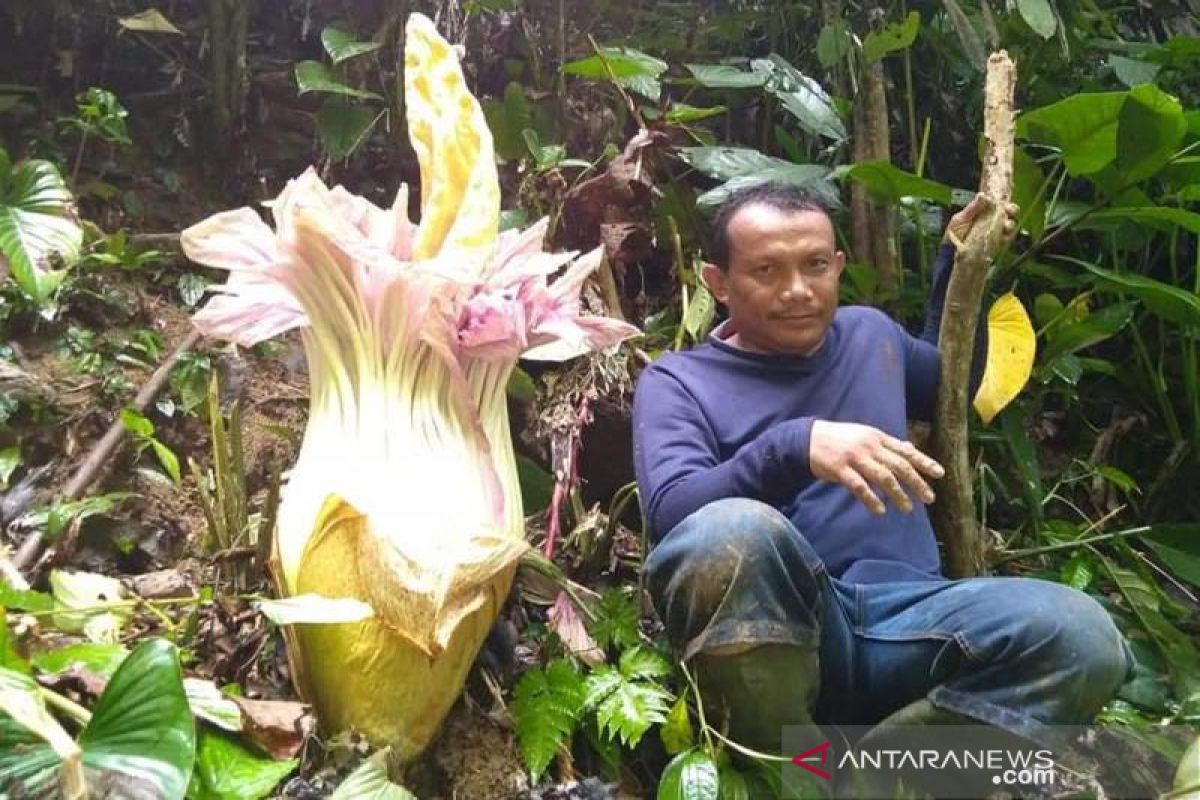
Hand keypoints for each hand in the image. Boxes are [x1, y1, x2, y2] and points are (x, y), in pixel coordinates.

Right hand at [809, 421, 944, 514]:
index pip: (906, 451)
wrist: (808, 439)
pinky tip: (880, 510)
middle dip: (916, 483)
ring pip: (883, 477)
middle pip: (899, 466)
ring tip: (907, 509)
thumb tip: (911, 449)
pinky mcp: (840, 470)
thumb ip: (887, 444)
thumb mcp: (866, 436)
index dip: (924, 462)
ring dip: (898, 494)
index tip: (940, 474)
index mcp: (877, 438)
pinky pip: (859, 487)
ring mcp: (855, 458)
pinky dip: (871, 499)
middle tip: (929, 499)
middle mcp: (869, 446)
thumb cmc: (839, 439)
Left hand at [944, 193, 1019, 248]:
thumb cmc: (952, 236)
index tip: (1006, 204)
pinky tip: (1003, 236)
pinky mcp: (994, 246)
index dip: (1005, 203)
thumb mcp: (960, 220)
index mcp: (982, 214)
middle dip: (1012, 211)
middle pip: (1007, 215)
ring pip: (1009, 227)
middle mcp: (990, 223)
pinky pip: (1005, 241)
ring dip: (1010, 225)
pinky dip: (1007, 238)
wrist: (949, 254)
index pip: (998, 205)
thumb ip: (972, 208)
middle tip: (1009, 211)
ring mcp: (993, 234)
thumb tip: (983, 195)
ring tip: (1006, 225)